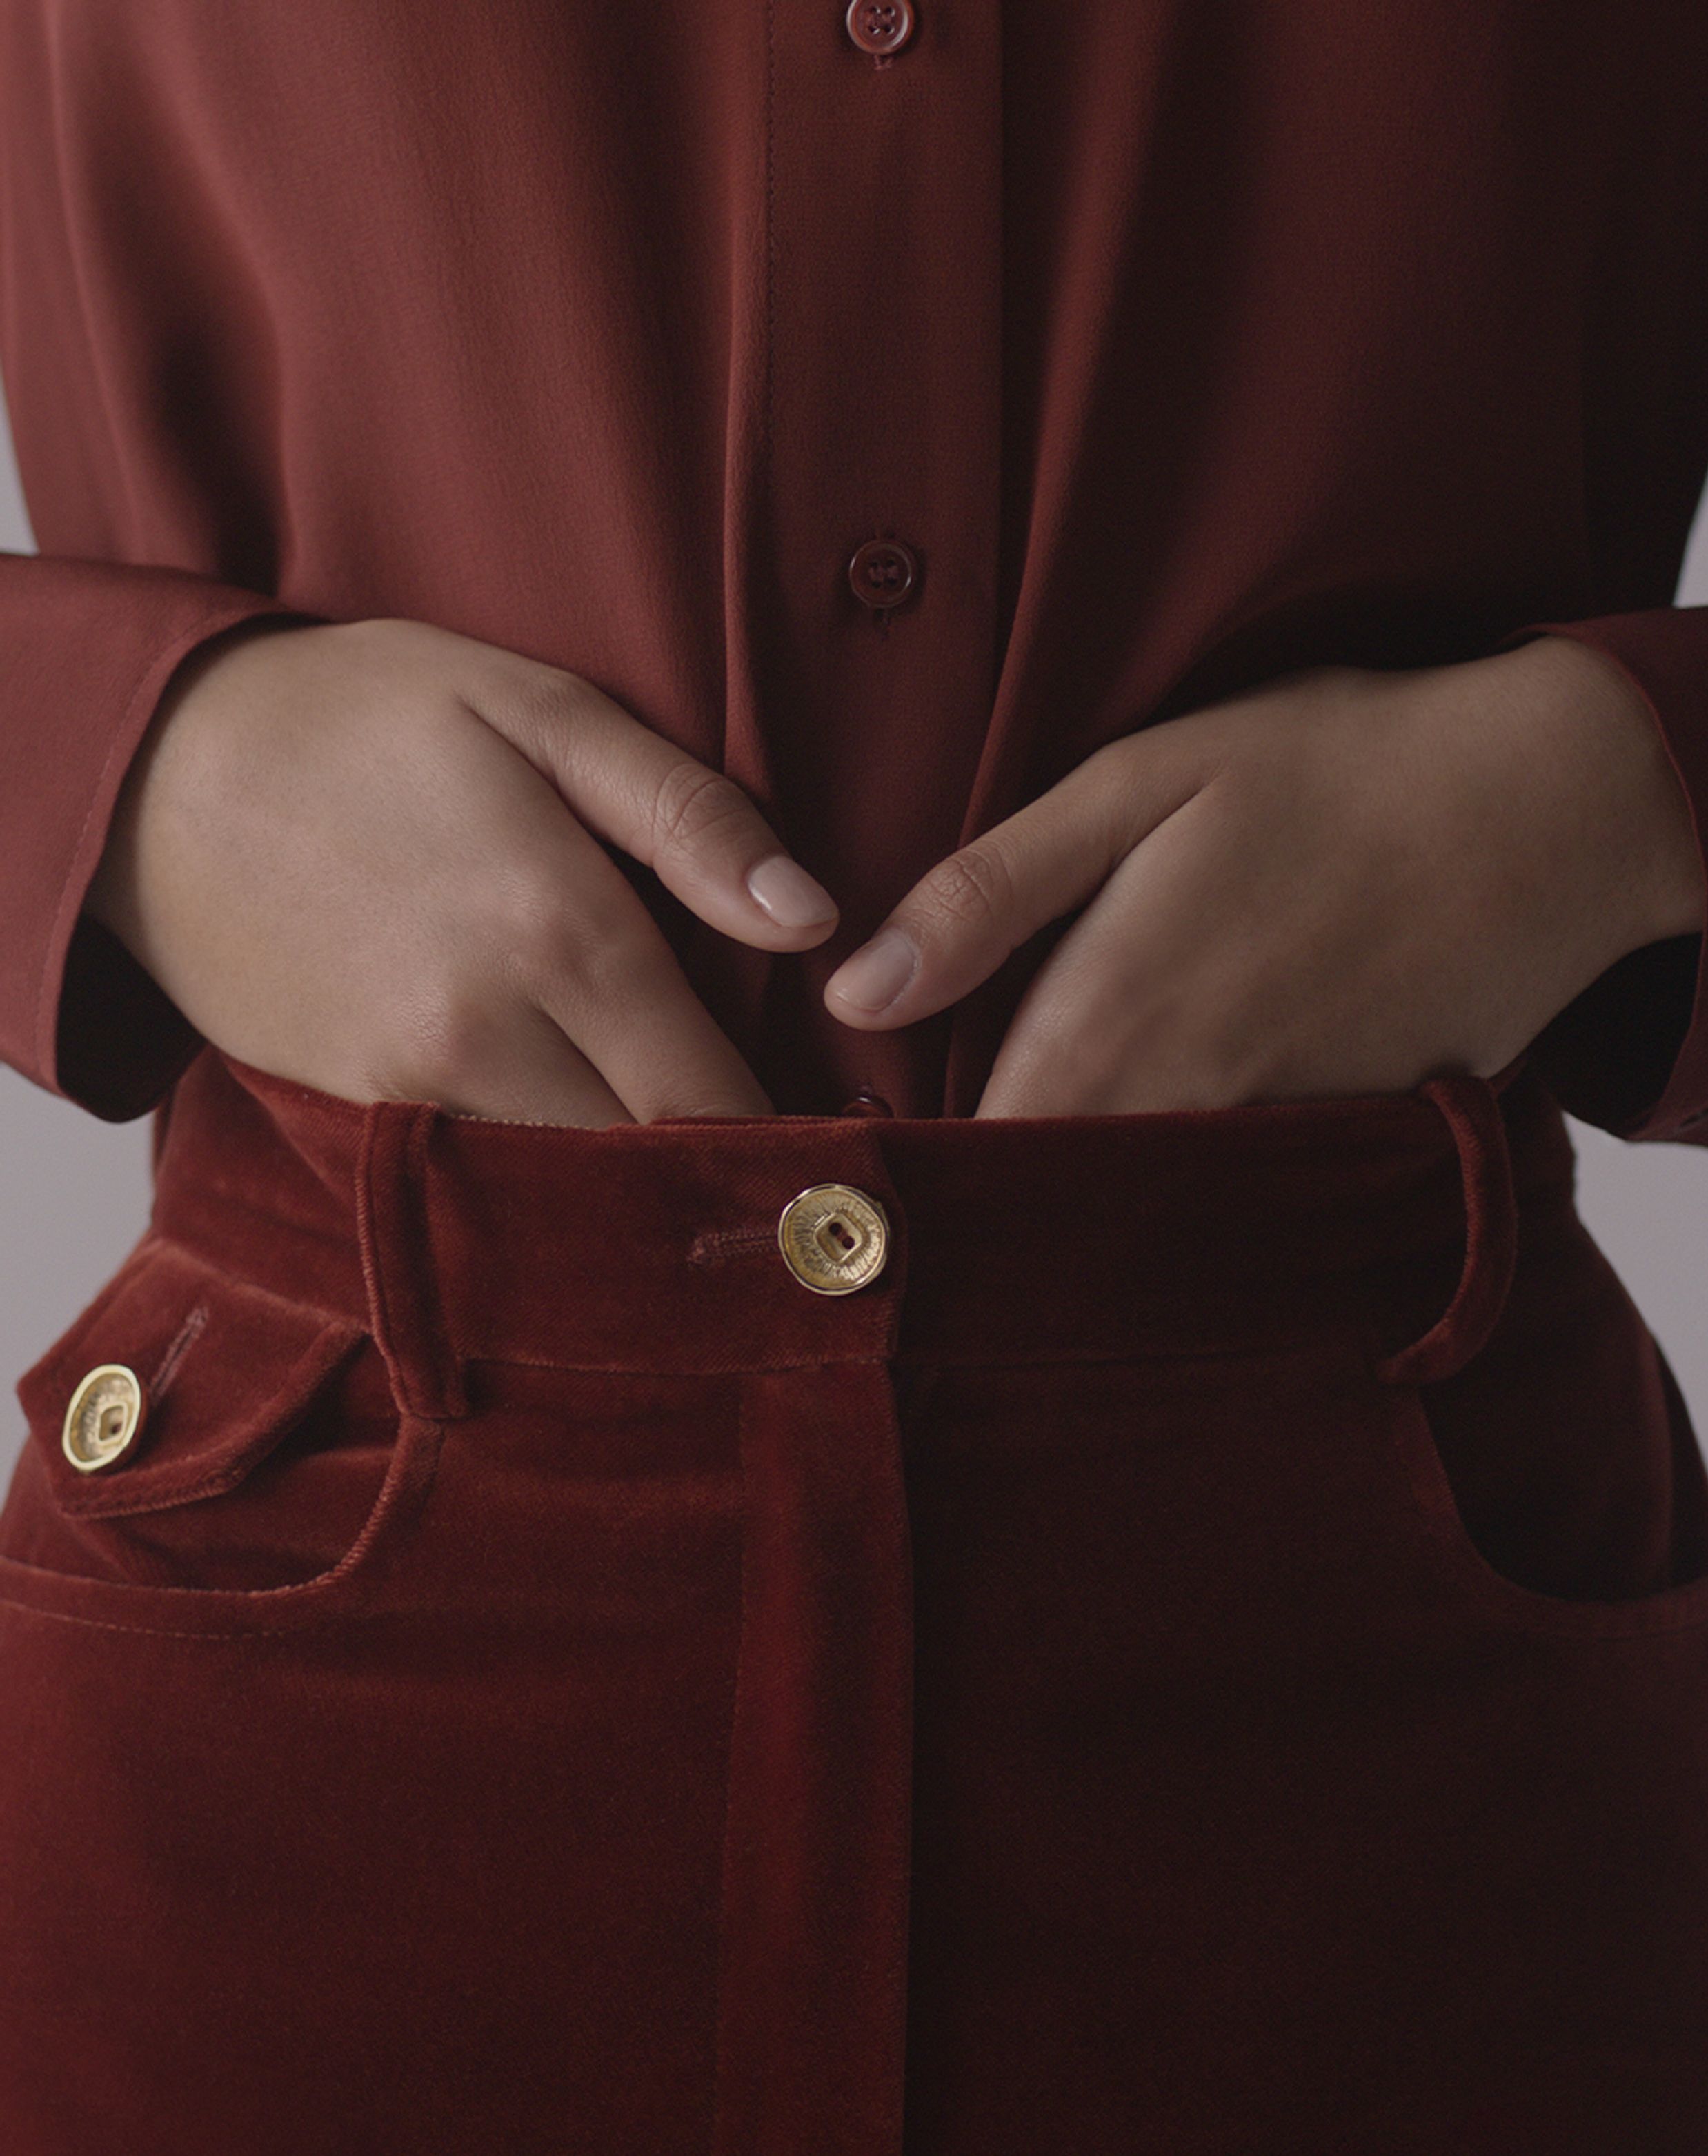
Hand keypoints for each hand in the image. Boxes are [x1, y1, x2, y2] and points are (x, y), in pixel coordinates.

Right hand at [87, 614, 839, 1123]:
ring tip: (690, 1167)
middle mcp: (485, 1034)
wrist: (154, 770)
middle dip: (719, 1183)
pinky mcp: (351, 1113)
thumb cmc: (365, 720)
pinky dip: (540, 1185)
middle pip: (645, 1168)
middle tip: (781, 1177)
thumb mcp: (540, 711)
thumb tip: (813, 919)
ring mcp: (409, 1087)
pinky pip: (478, 1182)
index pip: (712, 1097)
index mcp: (558, 931)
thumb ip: (686, 817)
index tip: (839, 1160)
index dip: (786, 1144)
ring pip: (563, 1193)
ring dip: (632, 1194)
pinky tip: (578, 1145)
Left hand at [823, 635, 1706, 1116]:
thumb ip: (990, 893)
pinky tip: (1169, 1136)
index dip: (910, 1175)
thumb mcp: (1139, 783)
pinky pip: (1236, 1197)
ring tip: (1028, 1179)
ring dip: (1080, 1201)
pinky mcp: (1344, 1144)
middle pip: (1047, 1197)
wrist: (1549, 806)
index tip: (862, 1178)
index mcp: (1109, 1019)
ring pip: (1139, 1211)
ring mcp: (1271, 1139)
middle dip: (984, 1200)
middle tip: (931, 1184)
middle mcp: (1183, 1106)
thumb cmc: (1334, 769)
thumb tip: (854, 992)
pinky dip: (1189, 1187)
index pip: (970, 1154)